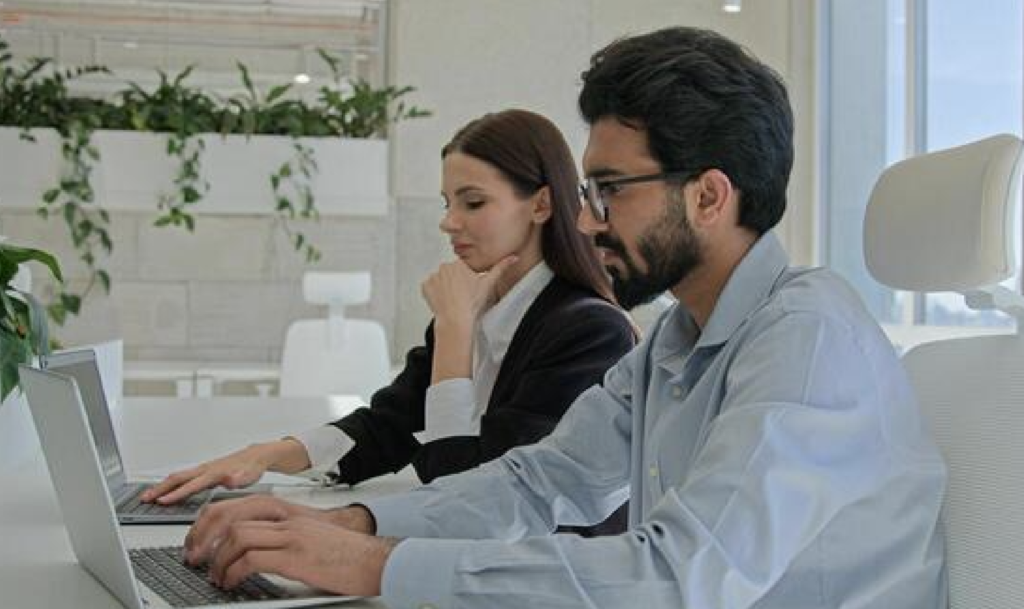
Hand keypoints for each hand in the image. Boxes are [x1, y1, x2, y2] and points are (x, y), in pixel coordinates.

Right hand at [141, 440, 308, 504]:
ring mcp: (203, 470)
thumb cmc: (252, 467)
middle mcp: (206, 469)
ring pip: (178, 477)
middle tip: (143, 499)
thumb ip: (240, 478)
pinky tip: (166, 492)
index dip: (176, 494)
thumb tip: (230, 479)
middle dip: (159, 488)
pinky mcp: (204, 472)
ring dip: (161, 486)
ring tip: (147, 497)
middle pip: (177, 478)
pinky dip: (171, 485)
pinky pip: (183, 478)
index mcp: (214, 472)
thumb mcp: (251, 474)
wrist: (257, 456)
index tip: (161, 501)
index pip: (191, 484)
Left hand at [206, 517, 395, 595]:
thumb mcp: (308, 537)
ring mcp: (291, 536)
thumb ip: (281, 538)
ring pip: (237, 537)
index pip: (238, 505)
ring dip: (217, 559)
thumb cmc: (345, 554)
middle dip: (204, 538)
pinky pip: (250, 560)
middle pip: (231, 516)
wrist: (374, 560)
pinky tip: (232, 582)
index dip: (211, 521)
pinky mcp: (295, 557)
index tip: (199, 540)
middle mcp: (287, 519)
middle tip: (195, 558)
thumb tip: (250, 553)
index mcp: (288, 512)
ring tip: (215, 576)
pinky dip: (233, 572)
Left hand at [421, 255, 518, 329]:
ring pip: (441, 280)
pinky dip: (435, 293)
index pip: (463, 269)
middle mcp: (444, 267)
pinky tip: (444, 300)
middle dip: (456, 282)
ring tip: (453, 299)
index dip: (467, 280)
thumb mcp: (489, 284)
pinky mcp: (425, 286)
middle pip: (451, 273)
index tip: (469, 289)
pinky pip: (430, 287)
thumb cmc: (471, 303)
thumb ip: (501, 268)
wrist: (456, 319)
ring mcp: (433, 277)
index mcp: (459, 263)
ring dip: (445, 287)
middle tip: (462, 295)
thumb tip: (513, 257)